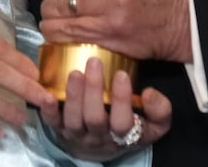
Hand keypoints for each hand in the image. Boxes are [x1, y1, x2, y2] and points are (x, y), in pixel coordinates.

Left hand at [43, 57, 171, 159]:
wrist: (104, 145)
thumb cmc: (130, 125)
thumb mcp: (153, 124)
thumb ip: (159, 110)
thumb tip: (150, 93)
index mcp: (123, 135)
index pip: (123, 123)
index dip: (121, 100)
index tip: (121, 74)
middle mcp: (99, 137)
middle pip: (95, 118)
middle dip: (94, 91)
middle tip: (94, 62)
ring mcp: (77, 134)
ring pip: (74, 120)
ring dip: (73, 96)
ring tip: (75, 72)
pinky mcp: (59, 130)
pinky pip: (52, 122)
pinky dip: (48, 110)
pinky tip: (47, 94)